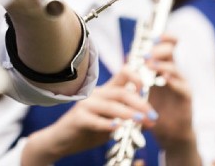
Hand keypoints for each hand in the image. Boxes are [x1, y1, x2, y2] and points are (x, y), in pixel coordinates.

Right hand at [25, 67, 157, 162]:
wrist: (62, 141)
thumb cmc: (88, 131)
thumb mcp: (111, 123)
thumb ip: (126, 118)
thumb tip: (148, 119)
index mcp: (105, 92)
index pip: (122, 75)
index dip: (137, 77)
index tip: (148, 90)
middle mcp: (95, 94)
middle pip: (121, 92)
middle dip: (140, 104)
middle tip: (153, 116)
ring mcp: (86, 105)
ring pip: (111, 106)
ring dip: (129, 114)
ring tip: (142, 121)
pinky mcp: (78, 118)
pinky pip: (95, 120)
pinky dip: (108, 124)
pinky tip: (117, 128)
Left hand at [147, 36, 196, 149]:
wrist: (170, 133)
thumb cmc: (157, 108)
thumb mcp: (146, 88)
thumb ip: (140, 73)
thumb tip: (129, 56)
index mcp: (164, 68)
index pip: (168, 47)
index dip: (164, 38)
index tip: (155, 36)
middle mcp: (174, 74)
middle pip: (171, 53)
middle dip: (158, 50)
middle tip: (145, 54)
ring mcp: (182, 85)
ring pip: (175, 69)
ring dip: (161, 65)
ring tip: (150, 64)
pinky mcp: (187, 99)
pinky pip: (182, 87)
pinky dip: (174, 82)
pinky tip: (166, 79)